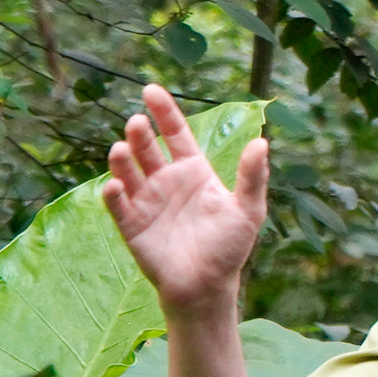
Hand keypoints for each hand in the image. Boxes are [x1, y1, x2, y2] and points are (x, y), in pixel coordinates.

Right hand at [100, 83, 269, 318]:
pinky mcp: (131, 225)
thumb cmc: (229, 248)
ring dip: (122, 158)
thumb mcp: (248, 211)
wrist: (208, 287)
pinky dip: (115, 194)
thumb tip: (262, 142)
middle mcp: (166, 180)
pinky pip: (118, 205)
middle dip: (140, 133)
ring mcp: (146, 201)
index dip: (164, 111)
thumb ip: (253, 177)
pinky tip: (115, 186)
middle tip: (138, 122)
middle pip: (148, 148)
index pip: (175, 133)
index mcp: (193, 171)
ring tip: (122, 148)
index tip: (151, 89)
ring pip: (127, 171)